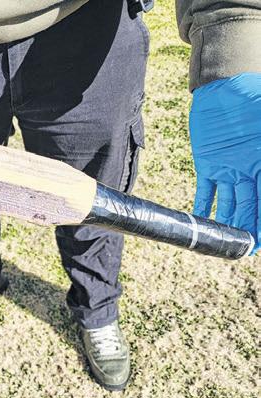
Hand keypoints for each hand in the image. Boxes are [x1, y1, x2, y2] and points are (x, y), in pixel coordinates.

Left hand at [190, 73, 260, 254]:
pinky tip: (201, 223)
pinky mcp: (207, 164)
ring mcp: (228, 169)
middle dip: (249, 230)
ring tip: (226, 245)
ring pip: (229, 204)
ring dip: (228, 224)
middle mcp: (249, 172)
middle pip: (250, 208)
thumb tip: (260, 177)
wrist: (225, 88)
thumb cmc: (254, 100)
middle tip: (245, 251)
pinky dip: (203, 207)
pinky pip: (205, 191)